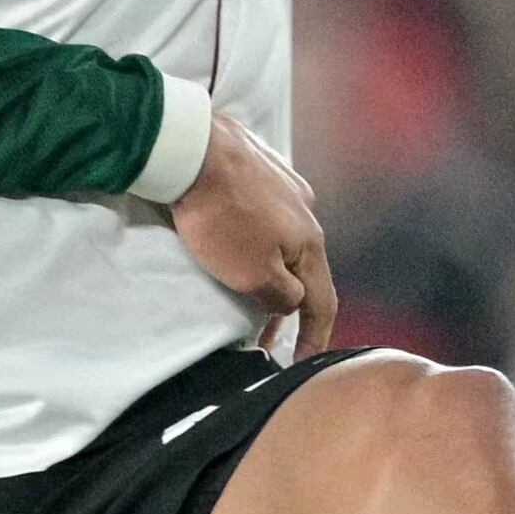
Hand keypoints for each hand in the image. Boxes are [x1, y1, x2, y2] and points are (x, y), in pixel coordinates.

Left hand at [169, 114, 335, 361]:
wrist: (191, 149)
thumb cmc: (220, 217)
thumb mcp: (253, 275)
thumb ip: (281, 297)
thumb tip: (292, 301)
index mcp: (310, 241)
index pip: (323, 301)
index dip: (315, 337)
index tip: (305, 363)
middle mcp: (306, 211)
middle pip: (304, 269)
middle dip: (287, 305)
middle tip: (264, 336)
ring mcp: (284, 185)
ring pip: (284, 240)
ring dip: (271, 269)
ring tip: (246, 290)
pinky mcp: (258, 168)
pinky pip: (264, 215)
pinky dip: (256, 240)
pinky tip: (235, 242)